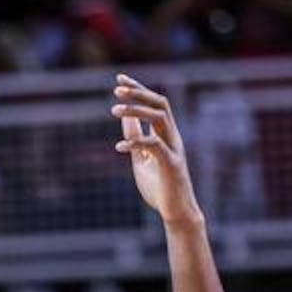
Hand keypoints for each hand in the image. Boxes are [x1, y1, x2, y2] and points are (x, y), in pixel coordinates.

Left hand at [113, 75, 201, 228]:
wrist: (176, 213)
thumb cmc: (159, 187)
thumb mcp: (141, 158)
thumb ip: (135, 137)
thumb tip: (123, 117)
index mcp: (166, 134)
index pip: (154, 104)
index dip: (138, 89)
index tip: (119, 79)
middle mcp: (172, 138)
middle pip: (160, 104)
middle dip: (139, 94)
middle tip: (117, 90)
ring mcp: (174, 150)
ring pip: (159, 119)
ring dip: (136, 112)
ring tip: (114, 110)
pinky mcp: (172, 165)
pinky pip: (155, 146)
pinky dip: (136, 143)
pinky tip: (119, 147)